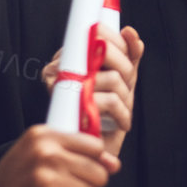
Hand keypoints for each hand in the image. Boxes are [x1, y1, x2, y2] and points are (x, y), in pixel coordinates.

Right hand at [0, 124, 117, 186]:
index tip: (72, 173)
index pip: (95, 146)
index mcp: (43, 135)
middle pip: (99, 173)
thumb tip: (115, 164)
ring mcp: (45, 180)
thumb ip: (79, 154)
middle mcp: (45, 153)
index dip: (90, 163)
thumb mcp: (39, 157)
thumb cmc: (15, 184)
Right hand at [42, 24, 143, 158]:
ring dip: (126, 96)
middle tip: (129, 88)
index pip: (97, 31)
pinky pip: (105, 100)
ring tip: (124, 110)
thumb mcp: (121, 81)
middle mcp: (57, 69)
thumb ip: (128, 56)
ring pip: (110, 77)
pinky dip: (122, 112)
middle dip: (126, 70)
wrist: (91, 155)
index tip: (128, 67)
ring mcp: (59, 89)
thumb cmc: (106, 115)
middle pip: (104, 50)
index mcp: (69, 57)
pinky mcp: (68, 110)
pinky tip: (123, 122)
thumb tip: (130, 32)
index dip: (121, 45)